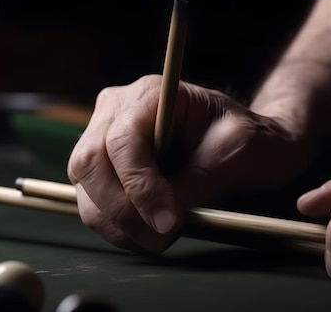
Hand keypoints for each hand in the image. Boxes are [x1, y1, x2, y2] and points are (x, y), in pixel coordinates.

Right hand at [67, 75, 311, 252]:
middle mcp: (114, 110)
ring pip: (84, 189)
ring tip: (161, 236)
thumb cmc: (246, 139)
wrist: (240, 143)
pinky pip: (92, 204)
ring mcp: (100, 138)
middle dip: (122, 210)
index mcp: (149, 94)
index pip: (123, 140)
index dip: (139, 185)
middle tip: (163, 237)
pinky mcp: (99, 169)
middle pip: (89, 164)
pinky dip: (116, 227)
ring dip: (118, 224)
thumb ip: (201, 178)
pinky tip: (148, 231)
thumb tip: (163, 216)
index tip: (168, 221)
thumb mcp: (240, 150)